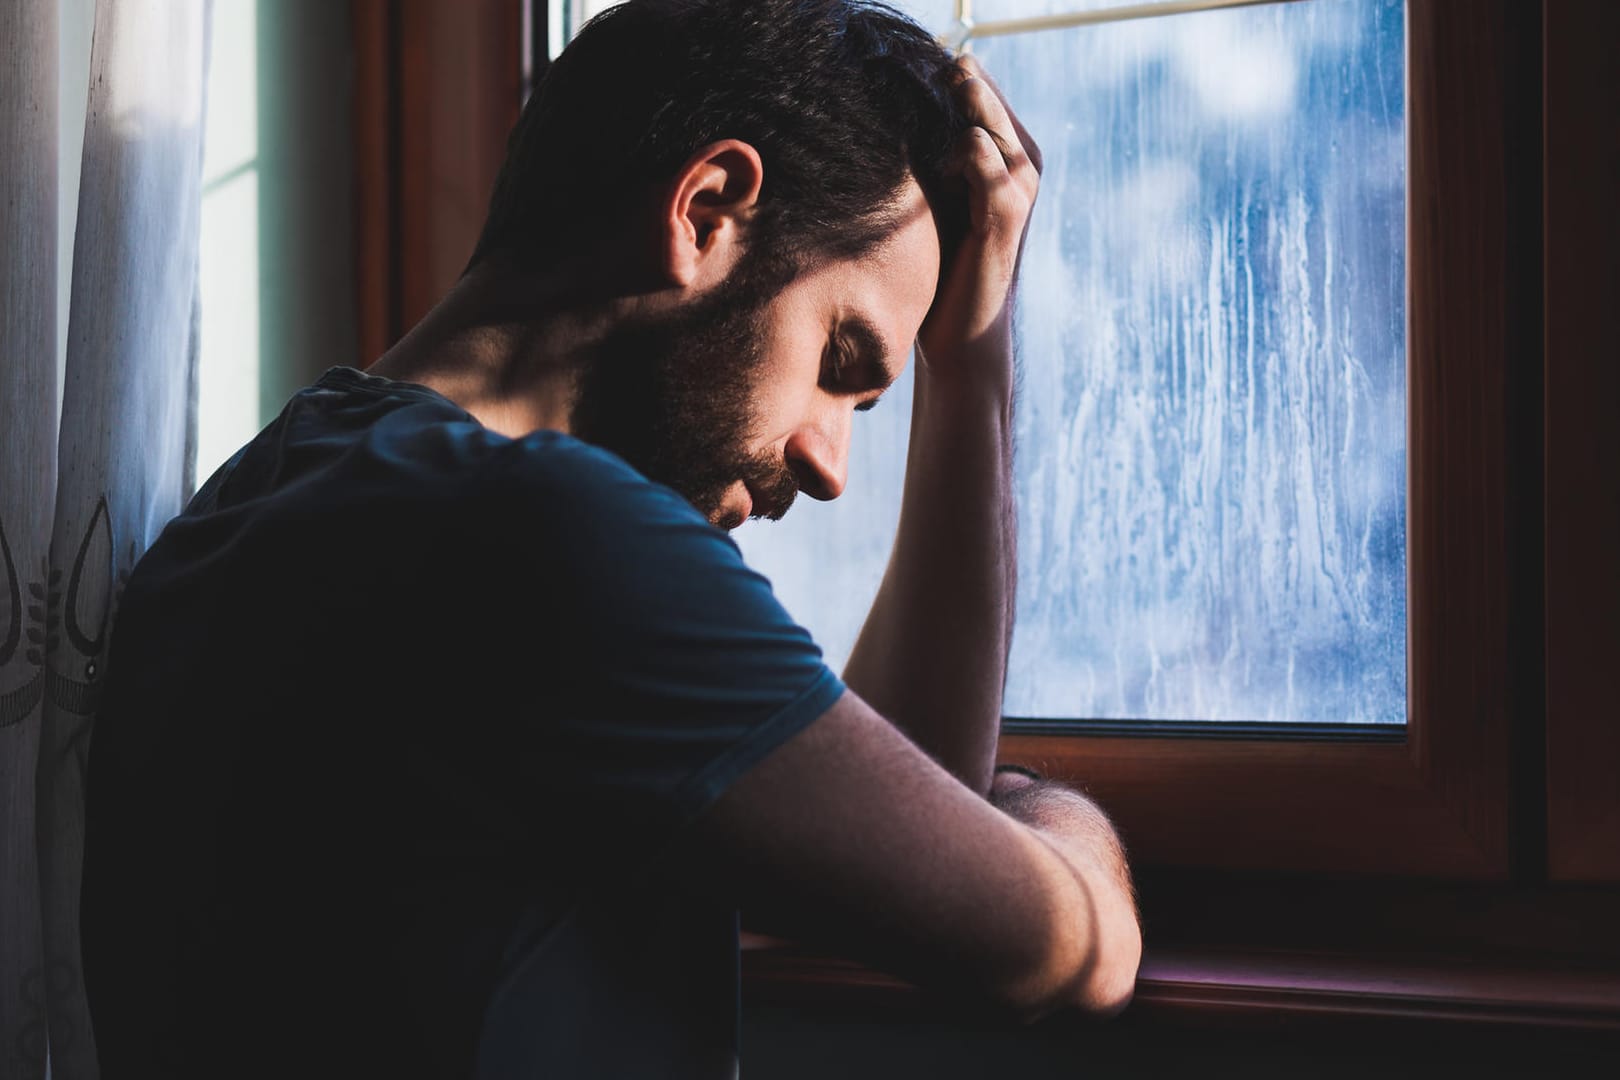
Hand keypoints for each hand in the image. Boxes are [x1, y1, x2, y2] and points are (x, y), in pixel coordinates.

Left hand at [916, 53, 1042, 386]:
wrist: (961, 333)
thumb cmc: (941, 268)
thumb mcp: (932, 200)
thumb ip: (926, 156)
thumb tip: (881, 111)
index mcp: (1005, 153)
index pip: (975, 86)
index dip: (937, 74)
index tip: (897, 69)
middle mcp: (1021, 161)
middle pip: (979, 90)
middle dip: (941, 80)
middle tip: (905, 73)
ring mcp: (1019, 183)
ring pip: (983, 115)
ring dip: (950, 109)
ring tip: (923, 120)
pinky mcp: (1007, 210)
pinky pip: (981, 154)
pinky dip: (954, 151)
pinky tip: (932, 170)